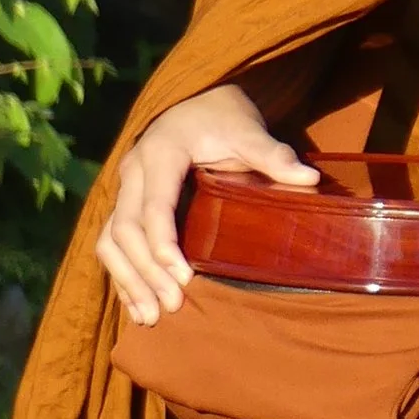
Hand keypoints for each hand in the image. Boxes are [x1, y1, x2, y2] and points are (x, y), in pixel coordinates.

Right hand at [95, 82, 316, 323]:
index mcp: (160, 152)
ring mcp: (125, 188)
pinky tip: (137, 306)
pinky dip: (122, 276)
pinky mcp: (124, 204)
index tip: (182, 275)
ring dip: (128, 279)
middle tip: (174, 304)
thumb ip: (271, 153)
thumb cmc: (224, 117)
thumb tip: (308, 178)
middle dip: (146, 270)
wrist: (198, 102)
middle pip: (125, 227)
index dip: (163, 241)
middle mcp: (133, 170)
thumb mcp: (248, 129)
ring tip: (150, 316)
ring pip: (110, 239)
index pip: (153, 203)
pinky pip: (111, 243)